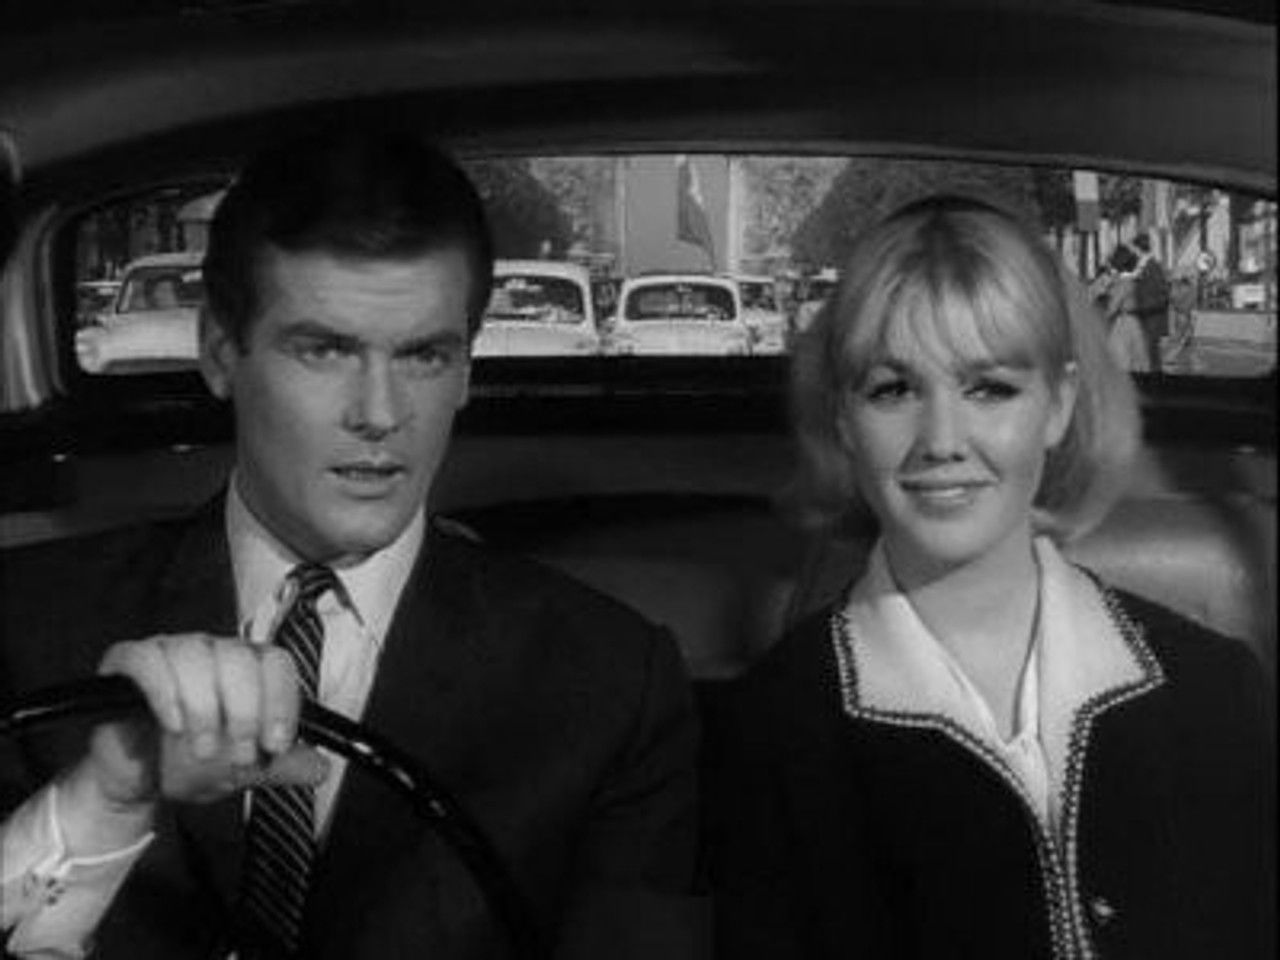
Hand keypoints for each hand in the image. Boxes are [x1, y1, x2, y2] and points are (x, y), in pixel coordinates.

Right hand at [67, 634, 328, 816]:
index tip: (276, 744)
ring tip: (201, 748)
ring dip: (205, 707)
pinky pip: (149, 659)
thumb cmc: (192, 764)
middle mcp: (214, 650)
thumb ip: (283, 767)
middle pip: (239, 657)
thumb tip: (320, 769)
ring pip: (196, 655)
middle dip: (245, 712)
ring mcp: (172, 650)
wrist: (140, 781)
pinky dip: (164, 692)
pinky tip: (173, 724)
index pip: (276, 662)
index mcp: (248, 667)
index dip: (281, 701)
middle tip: (239, 754)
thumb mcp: (244, 770)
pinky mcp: (131, 661)